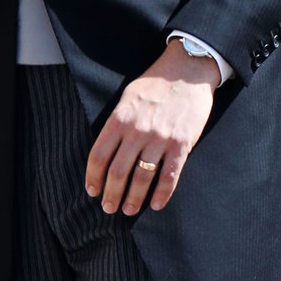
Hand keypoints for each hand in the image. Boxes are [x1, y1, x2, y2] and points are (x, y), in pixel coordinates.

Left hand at [85, 42, 218, 215]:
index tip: (92, 191)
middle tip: (109, 209)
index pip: (98, 156)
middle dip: (111, 194)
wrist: (188, 70)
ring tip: (128, 210)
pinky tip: (156, 205)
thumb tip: (107, 151)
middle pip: (118, 172)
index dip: (93, 177)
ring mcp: (160, 139)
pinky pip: (169, 175)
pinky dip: (162, 194)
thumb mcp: (128, 97)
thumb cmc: (155, 83)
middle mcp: (137, 131)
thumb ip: (117, 123)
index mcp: (119, 119)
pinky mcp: (181, 144)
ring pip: (142, 178)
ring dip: (134, 198)